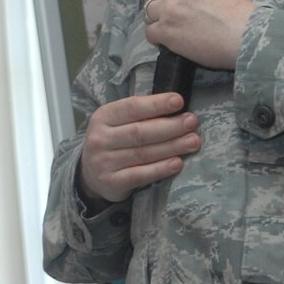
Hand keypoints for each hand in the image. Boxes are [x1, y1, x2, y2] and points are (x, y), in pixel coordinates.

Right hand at [79, 93, 199, 204]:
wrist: (91, 174)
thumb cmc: (114, 141)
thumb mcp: (117, 123)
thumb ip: (140, 115)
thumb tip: (177, 109)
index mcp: (103, 117)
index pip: (131, 108)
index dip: (156, 104)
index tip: (179, 101)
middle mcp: (100, 139)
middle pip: (140, 132)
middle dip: (170, 126)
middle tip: (192, 122)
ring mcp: (104, 162)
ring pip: (143, 153)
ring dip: (171, 147)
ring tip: (193, 142)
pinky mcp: (112, 182)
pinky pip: (140, 175)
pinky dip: (160, 169)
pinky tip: (177, 163)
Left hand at [144, 0, 255, 69]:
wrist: (245, 34)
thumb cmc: (236, 10)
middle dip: (158, 1)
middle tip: (173, 11)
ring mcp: (166, 10)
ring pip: (147, 12)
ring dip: (158, 19)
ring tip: (174, 26)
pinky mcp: (165, 32)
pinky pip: (150, 33)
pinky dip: (158, 37)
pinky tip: (172, 39)